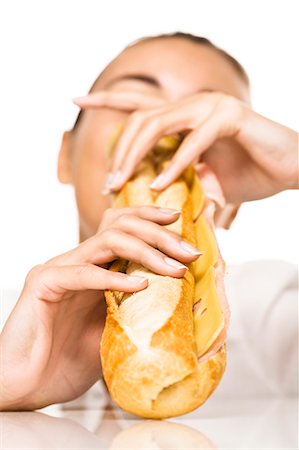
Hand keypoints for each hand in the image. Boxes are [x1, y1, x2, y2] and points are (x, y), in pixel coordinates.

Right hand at [0, 206, 200, 410]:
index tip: (179, 221)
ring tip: (173, 269)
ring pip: (106, 240)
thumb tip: (186, 301)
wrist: (27, 388)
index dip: (149, 218)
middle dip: (158, 233)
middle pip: (119, 225)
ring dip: (145, 251)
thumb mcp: (116, 333)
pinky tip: (139, 286)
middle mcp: (78, 261)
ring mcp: (59, 269)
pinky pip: (83, 273)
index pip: (122, 226)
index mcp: (94, 268)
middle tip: (188, 251)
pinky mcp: (44, 284)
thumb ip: (141, 312)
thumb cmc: (68, 362)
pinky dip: (113, 278)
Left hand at [75, 91, 297, 202]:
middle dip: (120, 150)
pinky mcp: (230, 117)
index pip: (141, 104)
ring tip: (123, 184)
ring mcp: (212, 106)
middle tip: (108, 182)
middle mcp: (195, 104)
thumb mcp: (206, 179)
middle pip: (142, 118)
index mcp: (187, 116)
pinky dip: (174, 164)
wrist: (290, 170)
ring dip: (137, 156)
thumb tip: (152, 193)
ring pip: (159, 124)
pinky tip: (159, 185)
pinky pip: (192, 141)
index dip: (108, 99)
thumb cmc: (250, 173)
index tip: (78, 99)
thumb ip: (180, 178)